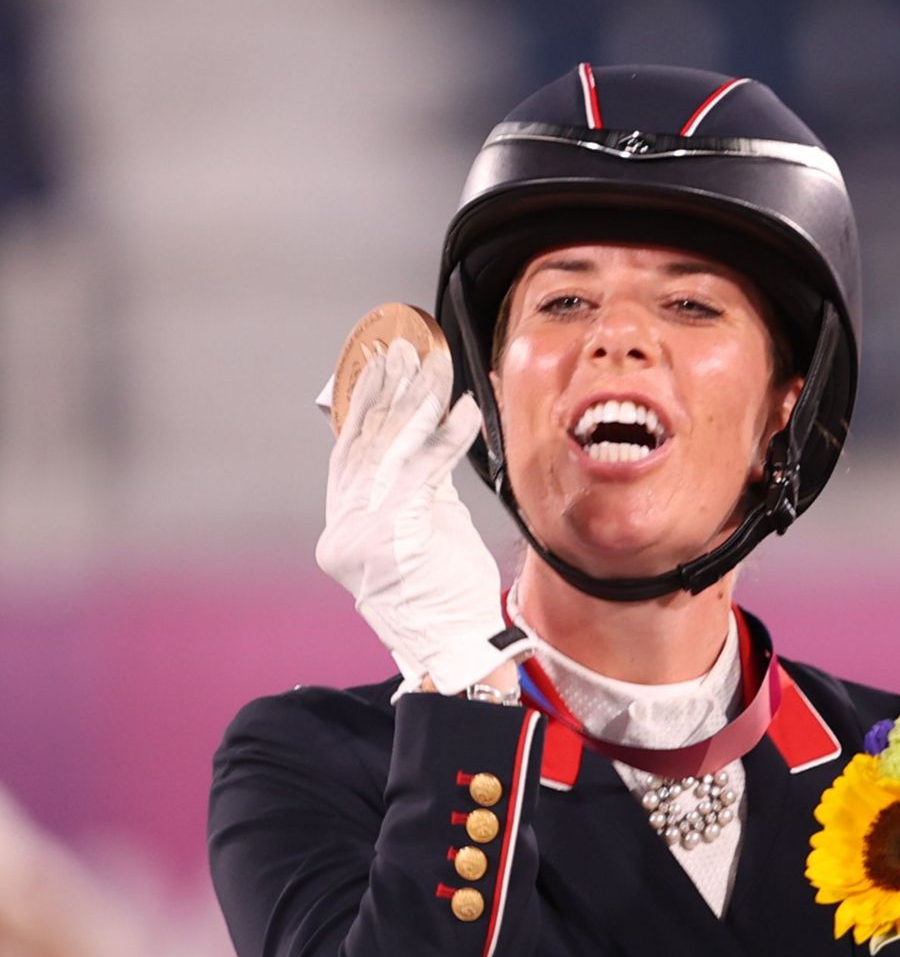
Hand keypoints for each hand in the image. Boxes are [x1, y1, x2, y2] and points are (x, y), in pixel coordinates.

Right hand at [315, 341, 532, 692]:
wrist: (450, 644)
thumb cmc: (442, 592)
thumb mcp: (422, 529)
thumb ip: (415, 484)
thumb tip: (423, 433)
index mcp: (343, 526)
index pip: (348, 452)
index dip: (360, 405)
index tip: (374, 364)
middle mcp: (343, 528)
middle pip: (364, 443)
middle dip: (384, 391)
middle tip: (401, 348)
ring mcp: (362, 531)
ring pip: (389, 449)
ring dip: (413, 401)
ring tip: (429, 363)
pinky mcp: (395, 531)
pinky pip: (426, 470)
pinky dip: (448, 436)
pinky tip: (464, 409)